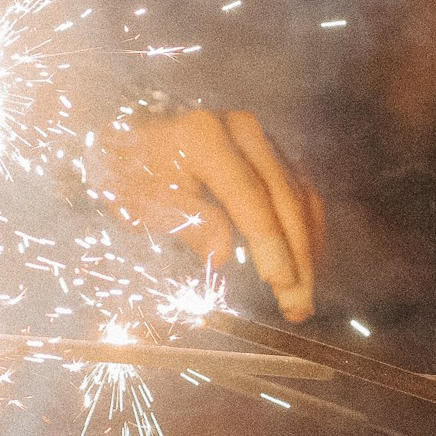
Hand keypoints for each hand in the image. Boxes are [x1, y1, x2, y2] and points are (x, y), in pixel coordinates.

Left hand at [90, 109, 320, 319]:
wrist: (128, 138)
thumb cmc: (131, 173)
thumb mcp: (144, 202)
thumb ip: (188, 223)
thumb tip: (223, 255)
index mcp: (204, 138)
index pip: (249, 196)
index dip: (269, 242)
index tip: (282, 282)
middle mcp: (241, 130)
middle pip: (284, 197)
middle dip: (297, 256)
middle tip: (299, 305)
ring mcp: (260, 136)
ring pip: (300, 197)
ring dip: (306, 249)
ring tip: (303, 296)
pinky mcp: (270, 149)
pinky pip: (299, 192)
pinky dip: (305, 230)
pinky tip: (305, 263)